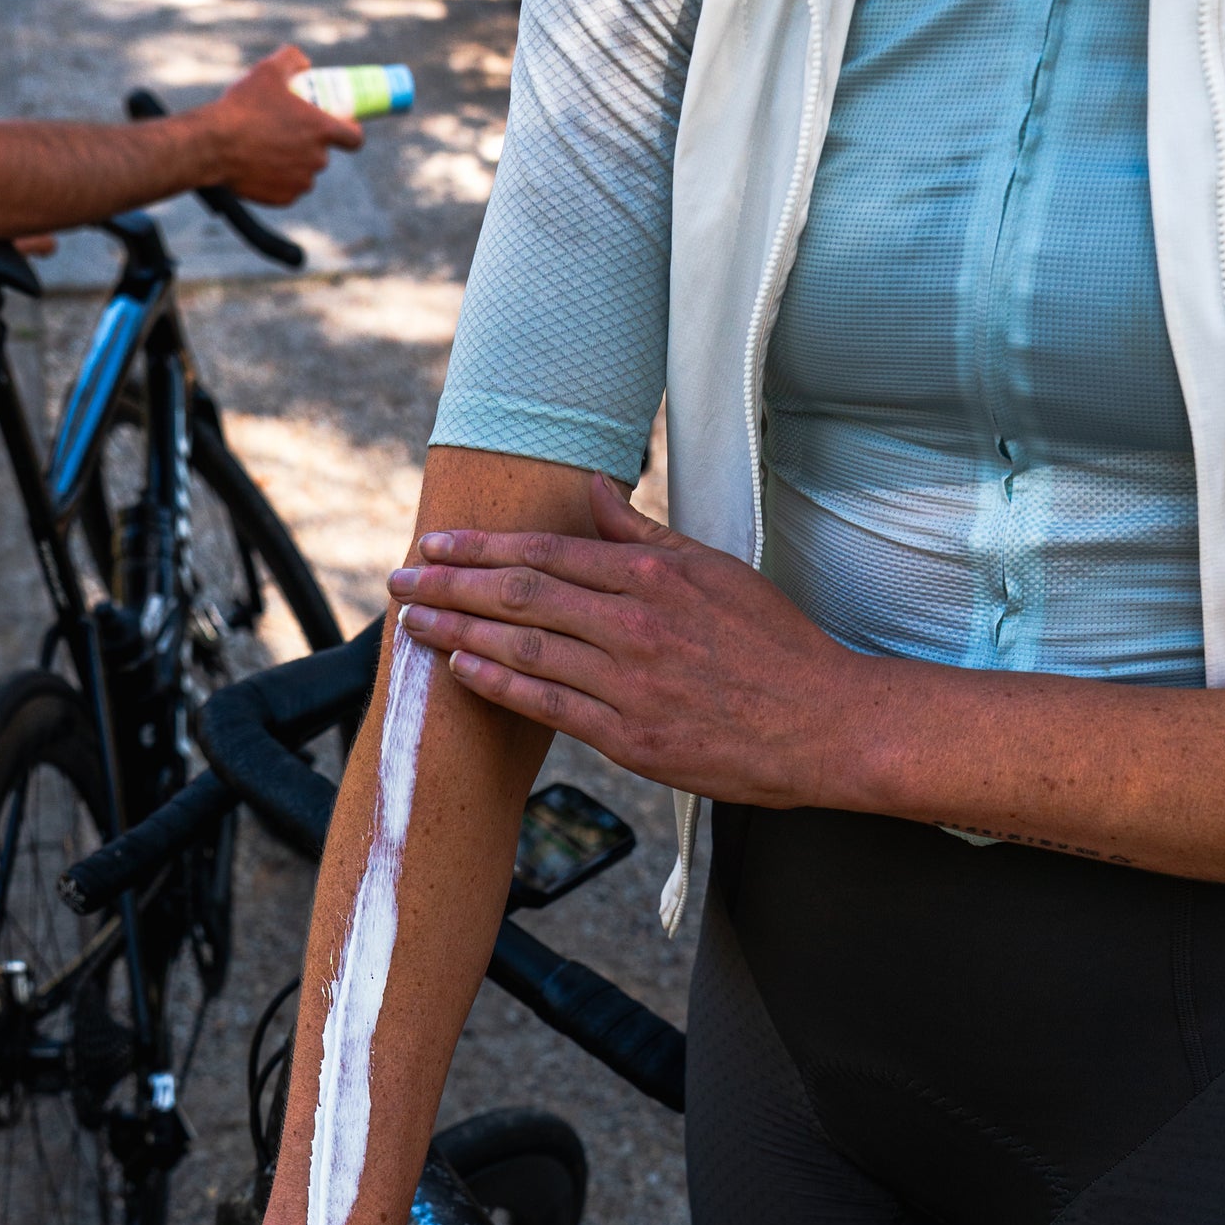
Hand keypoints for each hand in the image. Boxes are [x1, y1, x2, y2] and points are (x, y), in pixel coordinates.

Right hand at [197, 44, 364, 209]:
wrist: (215, 145)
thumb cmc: (243, 107)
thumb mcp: (268, 70)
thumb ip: (292, 59)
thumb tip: (304, 63)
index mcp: (321, 129)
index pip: (355, 138)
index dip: (351, 132)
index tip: (341, 127)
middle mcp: (317, 159)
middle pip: (323, 154)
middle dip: (311, 144)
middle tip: (288, 132)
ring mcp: (301, 182)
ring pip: (305, 172)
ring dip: (295, 163)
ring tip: (269, 148)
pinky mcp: (284, 198)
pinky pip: (288, 188)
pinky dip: (279, 179)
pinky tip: (261, 166)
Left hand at [386, 470, 866, 803]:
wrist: (826, 723)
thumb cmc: (776, 646)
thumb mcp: (714, 569)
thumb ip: (644, 532)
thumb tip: (593, 487)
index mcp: (652, 576)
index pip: (546, 553)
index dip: (480, 548)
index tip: (435, 546)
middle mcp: (633, 623)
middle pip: (519, 595)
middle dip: (449, 585)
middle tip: (398, 580)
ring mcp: (630, 683)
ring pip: (524, 648)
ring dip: (457, 633)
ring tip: (412, 624)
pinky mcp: (632, 738)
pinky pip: (549, 706)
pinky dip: (498, 685)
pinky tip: (461, 671)